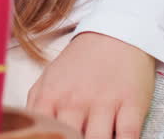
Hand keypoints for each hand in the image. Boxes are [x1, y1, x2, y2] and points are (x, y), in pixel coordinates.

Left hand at [27, 32, 154, 138]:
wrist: (115, 35)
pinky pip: (128, 135)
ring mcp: (104, 103)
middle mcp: (75, 102)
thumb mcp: (49, 77)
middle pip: (71, 138)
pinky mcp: (132, 105)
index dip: (47, 137)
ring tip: (97, 138)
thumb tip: (31, 126)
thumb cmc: (80, 61)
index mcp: (51, 96)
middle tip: (77, 138)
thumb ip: (37, 104)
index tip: (55, 137)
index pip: (42, 128)